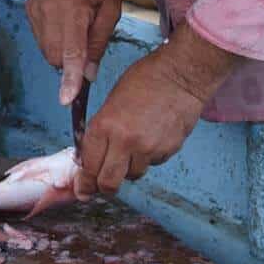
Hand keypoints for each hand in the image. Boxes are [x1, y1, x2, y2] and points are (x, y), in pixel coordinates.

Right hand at [25, 0, 121, 104]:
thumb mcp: (112, 9)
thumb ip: (99, 42)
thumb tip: (88, 75)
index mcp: (74, 8)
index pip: (71, 51)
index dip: (70, 78)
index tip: (67, 100)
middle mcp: (49, 9)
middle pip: (55, 56)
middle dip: (71, 62)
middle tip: (90, 41)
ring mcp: (35, 9)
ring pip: (46, 50)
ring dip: (63, 50)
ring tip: (79, 24)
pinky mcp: (30, 9)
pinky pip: (41, 38)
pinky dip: (55, 39)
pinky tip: (67, 20)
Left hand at [74, 23, 237, 197]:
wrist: (180, 73)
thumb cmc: (145, 79)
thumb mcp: (112, 101)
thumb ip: (102, 130)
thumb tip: (93, 156)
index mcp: (105, 125)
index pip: (89, 166)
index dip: (84, 182)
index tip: (83, 189)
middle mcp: (125, 141)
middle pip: (109, 183)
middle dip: (104, 187)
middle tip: (104, 184)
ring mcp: (148, 148)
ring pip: (133, 175)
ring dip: (130, 168)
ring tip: (135, 146)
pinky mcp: (167, 151)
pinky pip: (153, 163)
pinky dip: (150, 157)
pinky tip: (153, 137)